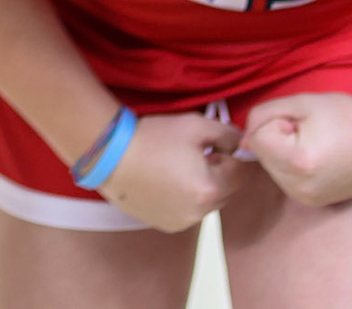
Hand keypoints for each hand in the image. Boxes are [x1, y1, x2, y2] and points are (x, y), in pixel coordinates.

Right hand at [96, 111, 254, 232]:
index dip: (231, 155)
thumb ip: (227, 133)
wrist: (110, 155)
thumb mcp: (195, 125)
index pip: (242, 173)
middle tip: (194, 153)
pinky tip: (165, 180)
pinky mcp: (167, 225)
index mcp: (211, 188)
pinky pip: (189, 212)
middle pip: (228, 190)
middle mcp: (200, 212)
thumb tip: (242, 142)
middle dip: (219, 172)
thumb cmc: (153, 137)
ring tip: (176, 166)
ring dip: (202, 186)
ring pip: (208, 203)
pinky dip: (185, 198)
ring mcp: (183, 222)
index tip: (214, 144)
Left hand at [240, 92, 351, 206]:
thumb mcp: (300, 103)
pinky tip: (318, 158)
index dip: (275, 122)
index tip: (302, 122)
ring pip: (271, 167)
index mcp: (297, 162)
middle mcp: (299, 187)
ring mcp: (306, 199)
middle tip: (311, 132)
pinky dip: (293, 166)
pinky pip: (285, 179)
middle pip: (261, 155)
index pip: (257, 137)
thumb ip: (262, 116)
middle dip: (277, 139)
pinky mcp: (312, 203)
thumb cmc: (346, 116)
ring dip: (283, 153)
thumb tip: (242, 140)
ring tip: (316, 144)